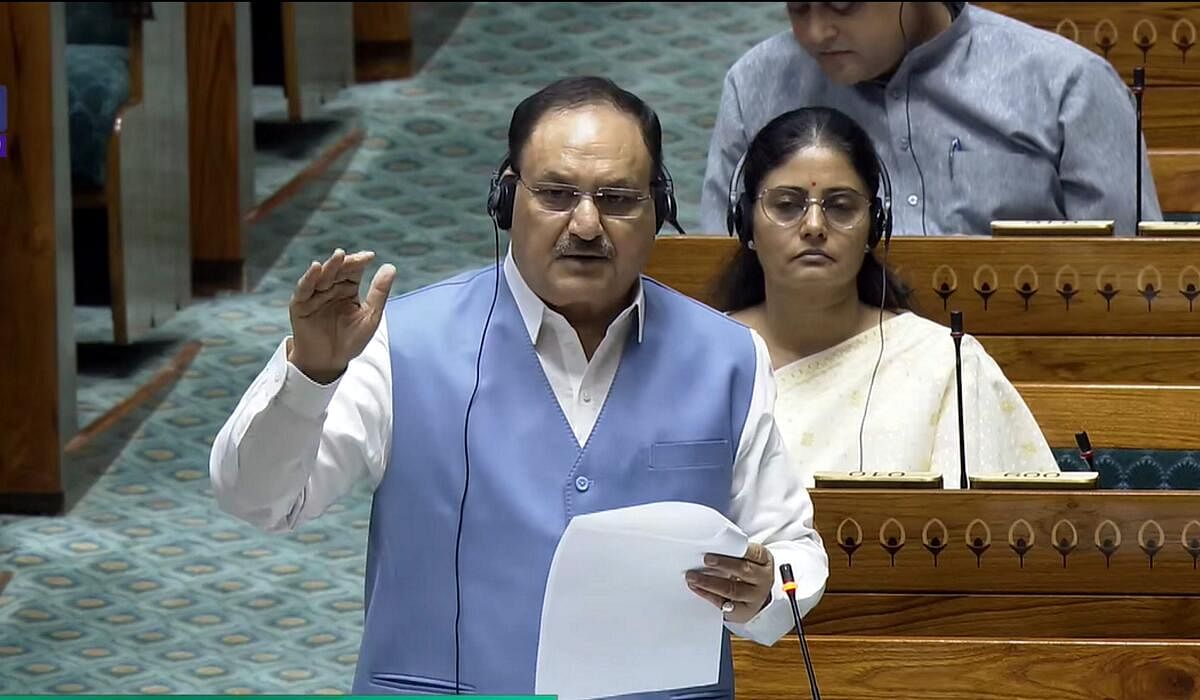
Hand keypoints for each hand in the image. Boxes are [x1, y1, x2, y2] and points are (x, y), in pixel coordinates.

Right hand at [288, 248, 395, 383]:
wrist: (330, 362)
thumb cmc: (351, 341)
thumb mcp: (370, 316)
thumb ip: (379, 293)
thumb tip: (390, 266)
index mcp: (347, 290)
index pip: (353, 271)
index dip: (360, 262)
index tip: (370, 256)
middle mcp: (330, 289)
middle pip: (337, 271)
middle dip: (345, 263)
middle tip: (353, 256)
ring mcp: (314, 296)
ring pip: (321, 277)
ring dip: (329, 266)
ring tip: (338, 256)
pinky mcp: (300, 305)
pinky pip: (304, 289)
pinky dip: (309, 278)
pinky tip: (316, 268)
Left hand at [685, 542, 774, 623]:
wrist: (754, 594)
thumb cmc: (746, 570)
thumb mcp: (746, 557)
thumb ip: (733, 551)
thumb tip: (710, 545)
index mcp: (765, 561)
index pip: (754, 553)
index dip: (738, 550)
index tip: (723, 546)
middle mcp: (763, 579)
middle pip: (744, 571)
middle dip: (723, 564)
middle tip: (705, 560)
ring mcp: (756, 597)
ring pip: (734, 590)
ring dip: (710, 583)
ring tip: (693, 577)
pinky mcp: (744, 611)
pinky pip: (725, 605)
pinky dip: (709, 596)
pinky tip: (697, 588)